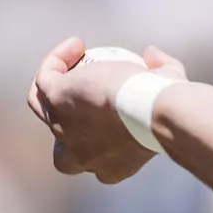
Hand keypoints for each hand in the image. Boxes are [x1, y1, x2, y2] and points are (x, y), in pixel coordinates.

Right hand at [26, 37, 188, 183]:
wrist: (153, 112)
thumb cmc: (167, 111)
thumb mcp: (170, 94)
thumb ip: (164, 74)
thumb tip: (152, 55)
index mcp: (111, 168)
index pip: (92, 161)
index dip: (96, 138)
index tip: (112, 105)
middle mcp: (81, 157)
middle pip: (60, 145)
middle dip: (64, 122)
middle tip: (82, 93)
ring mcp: (63, 129)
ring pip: (42, 107)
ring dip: (56, 82)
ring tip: (77, 57)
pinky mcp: (55, 101)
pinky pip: (45, 78)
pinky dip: (56, 60)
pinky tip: (76, 45)